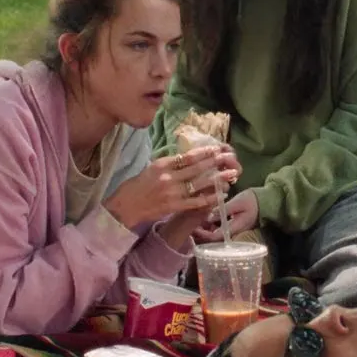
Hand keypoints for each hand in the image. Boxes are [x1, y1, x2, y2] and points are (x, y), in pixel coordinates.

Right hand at [104, 146, 238, 229]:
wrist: (125, 207)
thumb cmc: (136, 186)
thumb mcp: (151, 169)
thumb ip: (169, 164)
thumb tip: (187, 159)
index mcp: (162, 164)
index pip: (187, 156)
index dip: (204, 152)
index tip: (217, 148)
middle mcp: (168, 177)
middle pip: (196, 168)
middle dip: (215, 162)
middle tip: (229, 157)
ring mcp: (171, 192)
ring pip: (198, 184)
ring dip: (216, 179)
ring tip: (231, 174)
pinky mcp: (173, 206)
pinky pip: (195, 202)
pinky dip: (208, 198)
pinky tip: (219, 195)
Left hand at [192, 189, 258, 242]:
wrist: (265, 201)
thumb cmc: (252, 201)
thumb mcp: (237, 203)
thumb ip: (223, 210)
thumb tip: (208, 216)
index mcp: (233, 228)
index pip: (214, 237)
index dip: (202, 234)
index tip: (194, 226)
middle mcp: (231, 232)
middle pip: (212, 238)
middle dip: (201, 232)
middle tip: (191, 223)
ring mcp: (232, 229)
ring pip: (215, 232)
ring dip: (205, 227)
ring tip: (196, 218)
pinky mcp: (232, 225)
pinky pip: (218, 227)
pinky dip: (211, 223)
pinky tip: (205, 215)